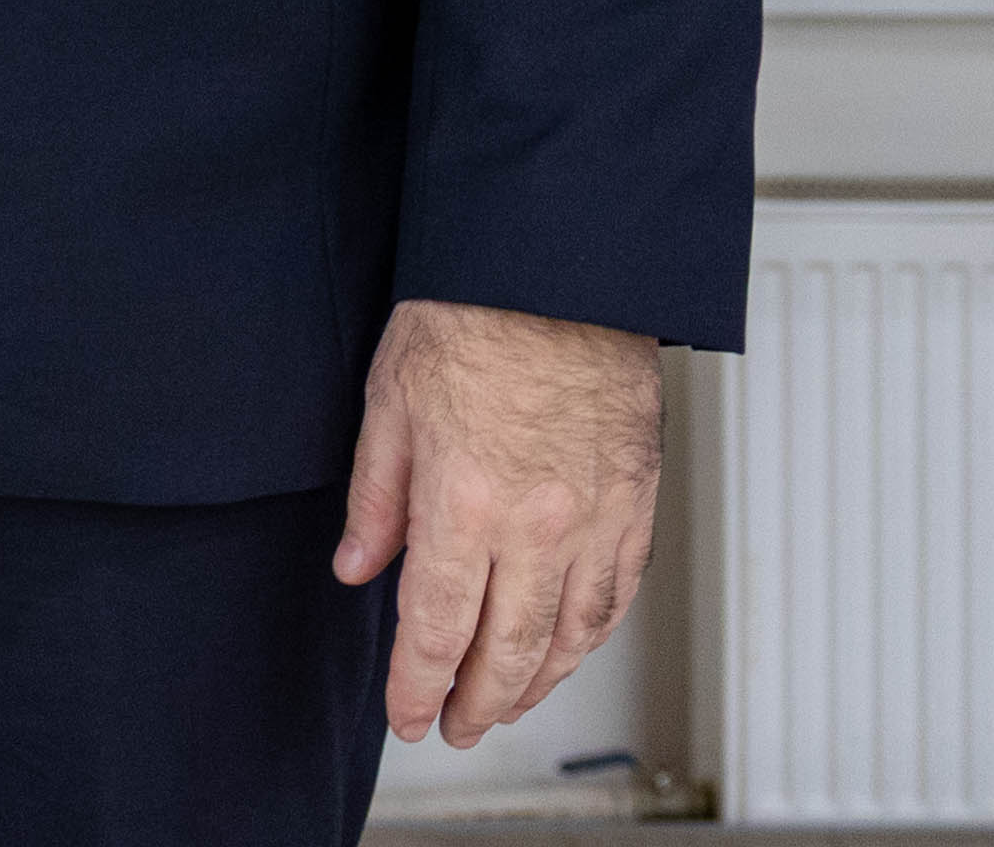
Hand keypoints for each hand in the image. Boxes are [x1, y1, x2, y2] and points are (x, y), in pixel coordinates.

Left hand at [334, 296, 662, 746]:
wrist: (557, 268)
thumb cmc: (468, 317)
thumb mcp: (389, 404)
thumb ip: (375, 501)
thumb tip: (357, 570)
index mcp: (463, 503)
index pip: (434, 628)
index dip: (416, 686)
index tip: (407, 715)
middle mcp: (536, 524)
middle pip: (506, 651)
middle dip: (475, 703)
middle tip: (454, 726)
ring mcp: (595, 518)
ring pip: (568, 636)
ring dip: (535, 685)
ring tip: (505, 704)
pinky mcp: (637, 502)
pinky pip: (616, 595)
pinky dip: (588, 637)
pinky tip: (566, 649)